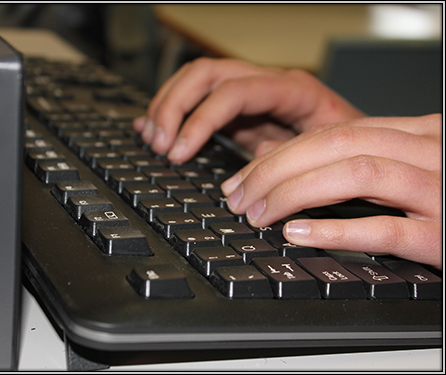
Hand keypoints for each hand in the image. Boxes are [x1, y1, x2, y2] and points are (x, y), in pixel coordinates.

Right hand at [134, 57, 364, 162]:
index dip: (201, 119)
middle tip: (159, 143)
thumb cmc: (349, 149)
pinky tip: (153, 125)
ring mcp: (251, 93)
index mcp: (291, 90)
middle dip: (174, 107)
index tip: (180, 151)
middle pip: (205, 74)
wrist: (360, 145)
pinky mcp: (240, 109)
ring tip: (151, 137)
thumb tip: (243, 177)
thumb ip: (286, 161)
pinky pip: (197, 98)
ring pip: (195, 80)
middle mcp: (267, 83)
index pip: (233, 91)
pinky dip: (171, 110)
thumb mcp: (324, 157)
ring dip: (167, 106)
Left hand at [221, 114, 441, 269]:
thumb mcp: (403, 170)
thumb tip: (282, 163)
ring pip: (357, 174)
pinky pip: (386, 227)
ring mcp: (440, 192)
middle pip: (336, 145)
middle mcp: (429, 151)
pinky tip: (298, 233)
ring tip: (258, 213)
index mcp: (415, 134)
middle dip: (276, 170)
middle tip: (239, 197)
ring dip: (296, 192)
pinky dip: (337, 229)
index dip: (280, 154)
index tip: (243, 178)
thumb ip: (352, 161)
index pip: (333, 133)